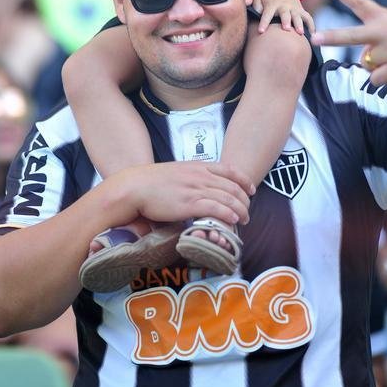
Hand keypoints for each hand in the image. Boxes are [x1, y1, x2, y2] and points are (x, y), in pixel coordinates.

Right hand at [127, 161, 253, 226]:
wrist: (135, 186)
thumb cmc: (152, 182)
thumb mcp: (177, 172)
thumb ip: (191, 177)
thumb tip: (199, 187)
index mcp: (198, 166)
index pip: (229, 170)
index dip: (244, 180)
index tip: (251, 189)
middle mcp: (200, 176)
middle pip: (232, 186)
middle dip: (244, 200)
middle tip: (248, 211)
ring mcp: (195, 189)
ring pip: (227, 198)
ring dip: (240, 210)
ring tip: (244, 219)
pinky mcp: (189, 204)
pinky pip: (215, 208)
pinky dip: (227, 214)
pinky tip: (233, 220)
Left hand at [253, 0, 314, 34]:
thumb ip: (255, 6)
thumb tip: (254, 15)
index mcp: (271, 4)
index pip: (267, 14)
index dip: (264, 22)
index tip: (261, 31)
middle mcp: (284, 6)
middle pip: (285, 14)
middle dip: (286, 21)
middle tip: (286, 29)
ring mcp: (294, 8)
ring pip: (298, 16)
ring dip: (299, 24)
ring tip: (301, 33)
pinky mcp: (301, 11)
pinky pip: (308, 18)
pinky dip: (312, 26)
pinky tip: (312, 35)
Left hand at [311, 0, 386, 84]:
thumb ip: (375, 37)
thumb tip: (364, 61)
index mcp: (382, 16)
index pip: (360, 3)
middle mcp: (383, 32)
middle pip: (351, 36)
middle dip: (332, 38)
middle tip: (314, 39)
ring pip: (365, 64)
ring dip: (375, 64)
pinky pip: (375, 78)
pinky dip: (382, 77)